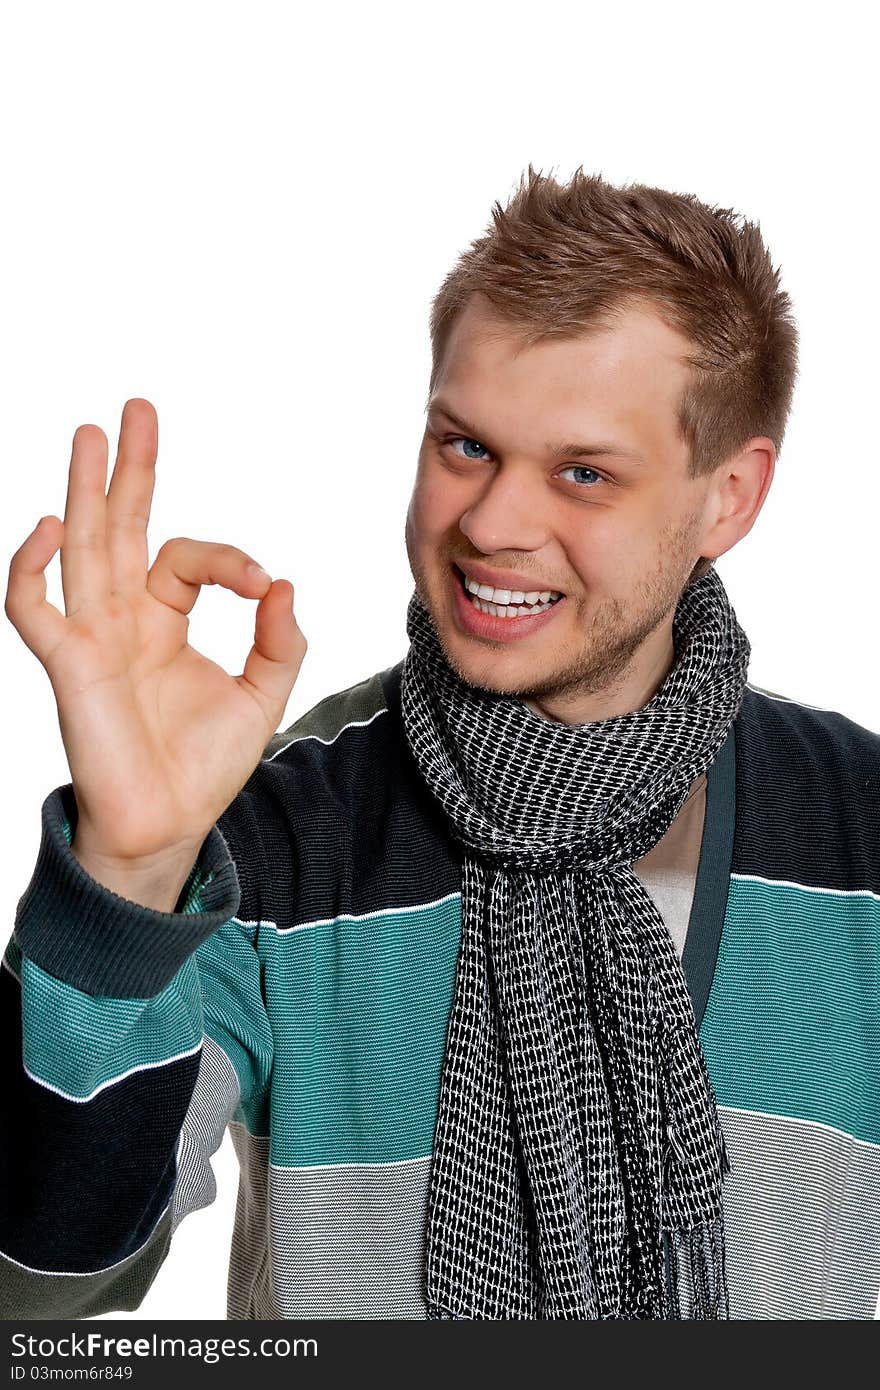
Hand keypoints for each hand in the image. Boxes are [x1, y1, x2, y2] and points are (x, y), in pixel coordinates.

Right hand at [5, 398, 306, 864]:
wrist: (170, 823)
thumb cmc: (205, 764)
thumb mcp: (261, 695)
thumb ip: (279, 641)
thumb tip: (285, 582)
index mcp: (163, 619)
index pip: (187, 558)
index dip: (229, 559)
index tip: (263, 583)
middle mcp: (122, 618)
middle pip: (120, 526)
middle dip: (129, 468)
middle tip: (136, 408)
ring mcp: (91, 636)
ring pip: (80, 548)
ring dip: (85, 490)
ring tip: (91, 433)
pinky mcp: (67, 665)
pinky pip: (33, 607)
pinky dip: (31, 567)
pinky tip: (52, 524)